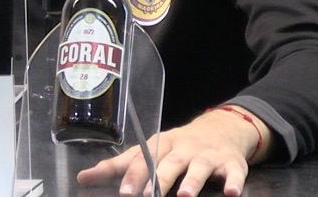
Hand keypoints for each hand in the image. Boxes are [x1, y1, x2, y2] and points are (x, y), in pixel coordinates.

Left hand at [77, 107, 267, 196]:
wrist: (221, 128)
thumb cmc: (177, 146)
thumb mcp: (149, 151)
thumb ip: (119, 167)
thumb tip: (83, 179)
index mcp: (161, 144)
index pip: (145, 159)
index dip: (134, 176)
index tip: (124, 193)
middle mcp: (184, 147)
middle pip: (171, 162)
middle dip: (160, 179)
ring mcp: (209, 155)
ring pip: (200, 166)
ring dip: (193, 180)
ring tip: (185, 196)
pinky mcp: (231, 163)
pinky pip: (235, 172)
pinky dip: (234, 182)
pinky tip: (233, 193)